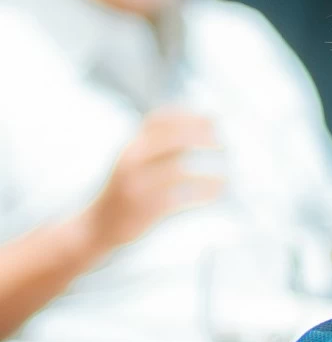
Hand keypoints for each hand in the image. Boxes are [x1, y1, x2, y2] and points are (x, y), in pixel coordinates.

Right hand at [83, 109, 223, 253]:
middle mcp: (131, 160)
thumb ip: (161, 146)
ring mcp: (136, 185)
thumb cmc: (126, 190)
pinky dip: (200, 195)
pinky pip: (178, 199)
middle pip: (170, 139)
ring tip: (224, 179)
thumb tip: (200, 128)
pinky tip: (215, 194)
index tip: (212, 117)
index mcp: (131, 146)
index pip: (158, 119)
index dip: (187, 115)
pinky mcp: (144, 209)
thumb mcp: (136, 162)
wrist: (97, 225)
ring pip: (177, 171)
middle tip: (222, 142)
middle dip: (199, 136)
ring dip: (205, 175)